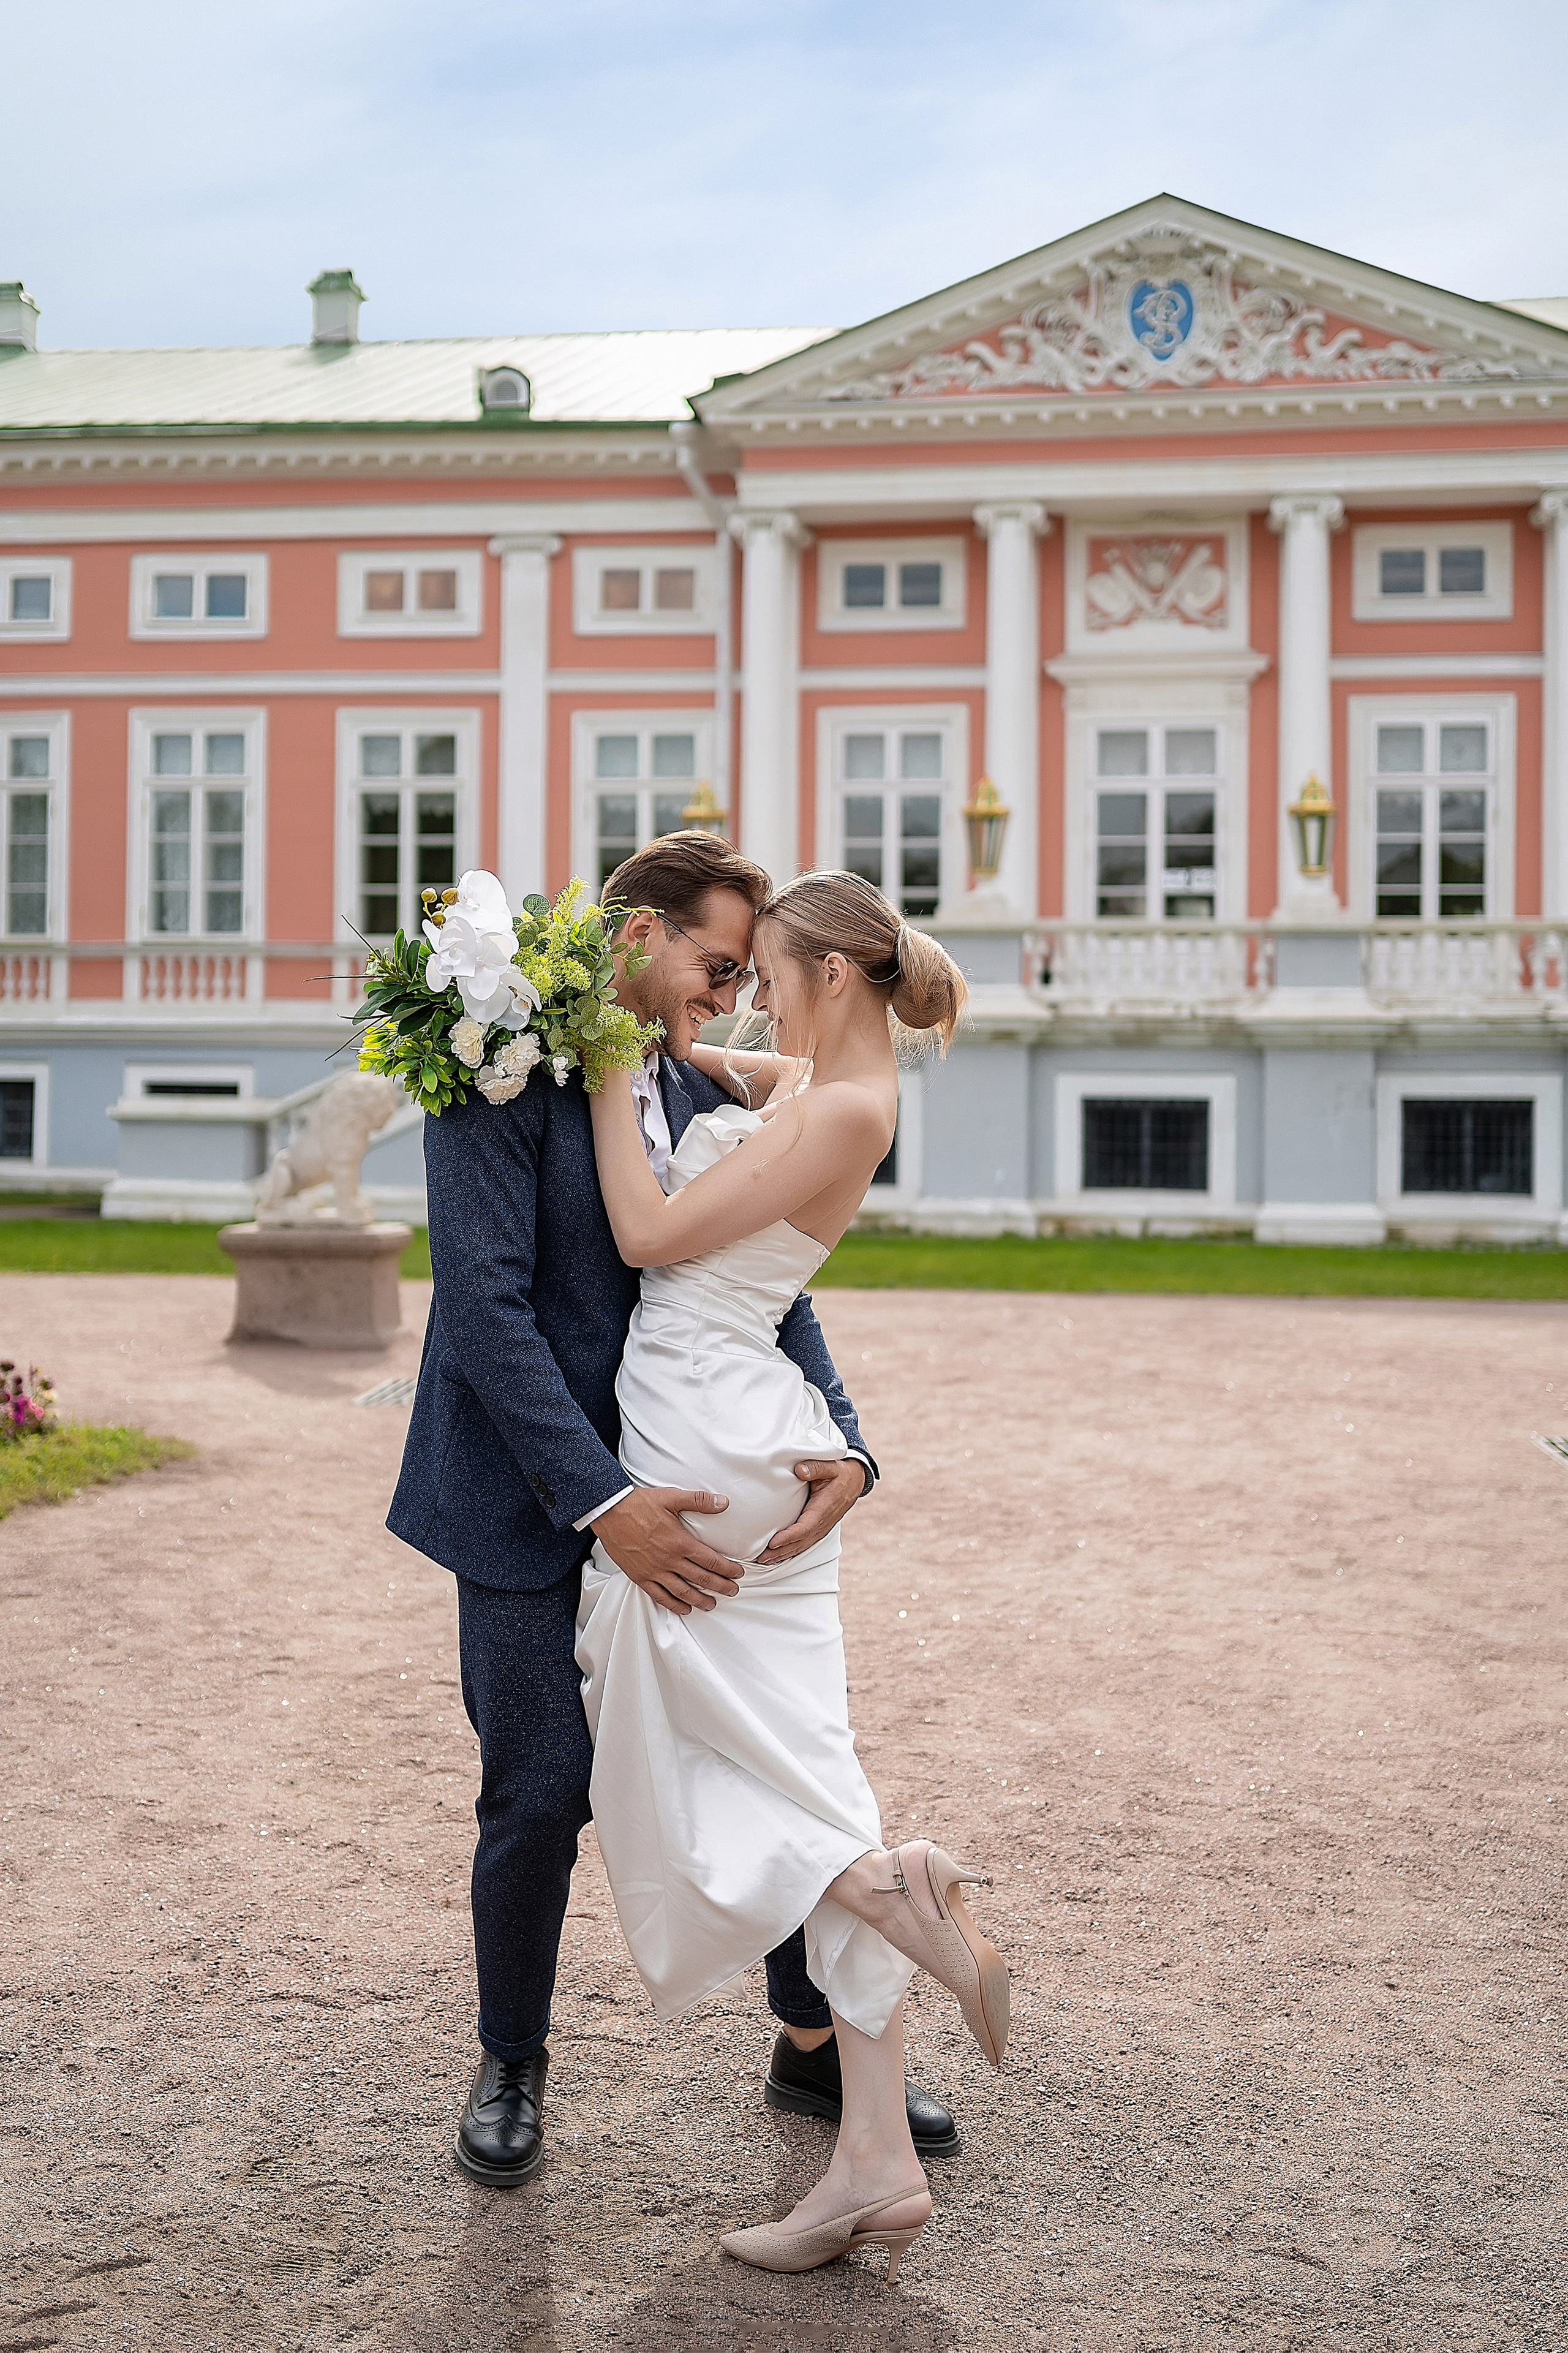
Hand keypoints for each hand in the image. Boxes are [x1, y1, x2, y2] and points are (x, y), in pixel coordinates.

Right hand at [593, 1485, 737, 1615]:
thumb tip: (723, 1503)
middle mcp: (669, 1560)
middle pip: (701, 1578)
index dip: (727, 1569)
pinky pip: (659, 1596)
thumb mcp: (671, 1497)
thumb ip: (699, 1501)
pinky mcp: (640, 1577)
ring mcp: (654, 1571)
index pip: (711, 1560)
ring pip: (682, 1592)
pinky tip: (683, 1608)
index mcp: (680, 1542)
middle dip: (720, 1586)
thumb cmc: (639, 1504)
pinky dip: (673, 1605)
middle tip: (732, 1591)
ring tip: (711, 1604)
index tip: (737, 1573)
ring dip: (699, 1600)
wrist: (609, 1512)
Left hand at [757, 1457, 867, 1564]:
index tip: (772, 1543)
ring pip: (799, 1546)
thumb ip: (816, 1467)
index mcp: (822, 1510)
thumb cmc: (840, 1475)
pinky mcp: (817, 1530)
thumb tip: (800, 1470)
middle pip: (798, 1543)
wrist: (854, 1483)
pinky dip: (789, 1551)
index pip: (804, 1528)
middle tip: (759, 1557)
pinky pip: (802, 1544)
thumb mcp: (831, 1466)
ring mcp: (820, 1529)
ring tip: (763, 1560)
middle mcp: (821, 1524)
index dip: (788, 1537)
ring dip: (781, 1554)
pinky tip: (777, 1555)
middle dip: (779, 1551)